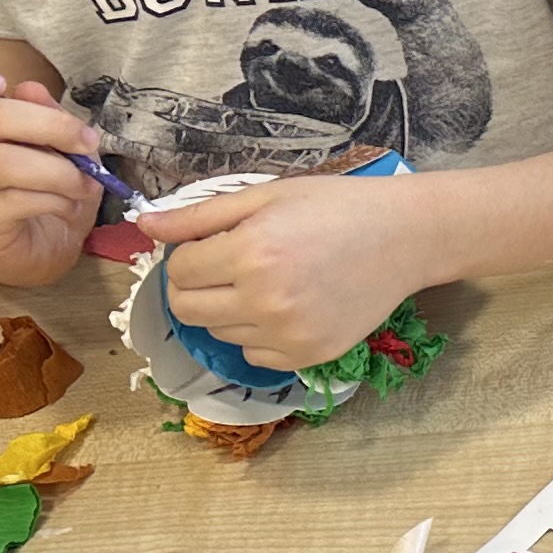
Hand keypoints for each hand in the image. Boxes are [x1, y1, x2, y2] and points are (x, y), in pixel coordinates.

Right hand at [0, 63, 105, 279]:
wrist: (42, 244)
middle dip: (52, 125)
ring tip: (86, 183)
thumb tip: (31, 88)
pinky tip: (69, 205)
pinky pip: (14, 201)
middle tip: (87, 141)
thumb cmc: (45, 182)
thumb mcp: (57, 141)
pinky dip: (55, 200)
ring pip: (3, 162)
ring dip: (59, 171)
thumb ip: (44, 111)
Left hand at [137, 176, 429, 372]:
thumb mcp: (268, 196)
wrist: (408, 237)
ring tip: (268, 282)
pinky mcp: (309, 356)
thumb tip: (144, 225)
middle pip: (187, 309)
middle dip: (196, 287)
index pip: (179, 270)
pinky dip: (259, 335)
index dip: (190, 255)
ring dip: (229, 310)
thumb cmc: (338, 206)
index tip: (217, 244)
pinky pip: (254, 356)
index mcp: (251, 253)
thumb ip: (200, 215)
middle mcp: (265, 300)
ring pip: (219, 334)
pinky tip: (289, 306)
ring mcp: (288, 334)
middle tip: (229, 266)